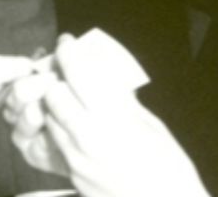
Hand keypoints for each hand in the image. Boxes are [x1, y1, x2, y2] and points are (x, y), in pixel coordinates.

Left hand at [4, 37, 207, 196]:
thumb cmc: (169, 166)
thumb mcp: (151, 124)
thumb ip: (120, 99)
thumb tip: (102, 74)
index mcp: (112, 119)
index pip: (75, 74)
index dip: (67, 53)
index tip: (67, 43)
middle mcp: (88, 137)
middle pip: (51, 94)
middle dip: (56, 80)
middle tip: (66, 74)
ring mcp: (76, 159)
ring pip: (48, 118)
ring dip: (53, 104)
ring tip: (68, 98)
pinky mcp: (71, 174)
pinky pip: (53, 142)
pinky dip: (58, 128)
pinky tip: (73, 125)